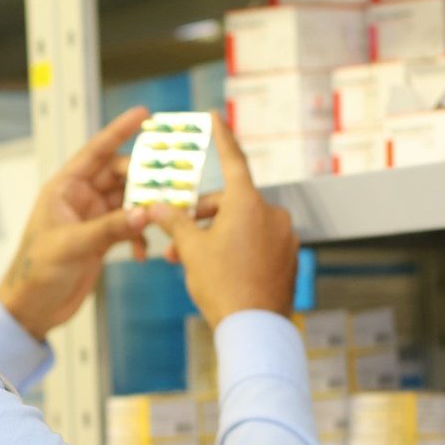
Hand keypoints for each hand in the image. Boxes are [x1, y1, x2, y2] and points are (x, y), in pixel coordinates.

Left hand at [0, 107, 152, 339]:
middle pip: (120, 175)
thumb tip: (146, 212)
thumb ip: (110, 228)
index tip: (145, 114)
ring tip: (164, 218)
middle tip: (172, 182)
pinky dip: (140, 234)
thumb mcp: (72, 246)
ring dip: (146, 209)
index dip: (119, 130)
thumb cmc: (37, 271)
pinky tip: (144, 252)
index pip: (96, 151)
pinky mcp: (101, 239)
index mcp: (64, 188)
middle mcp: (80, 198)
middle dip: (146, 178)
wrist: (32, 307)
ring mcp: (92, 218)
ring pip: (129, 201)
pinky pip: (129, 226)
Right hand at [146, 113, 297, 326]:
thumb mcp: (190, 249)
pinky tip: (218, 270)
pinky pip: (257, 243)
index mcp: (248, 203)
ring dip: (214, 235)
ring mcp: (284, 237)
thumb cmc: (223, 285)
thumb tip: (156, 207)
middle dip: (200, 216)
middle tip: (175, 236)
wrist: (254, 328)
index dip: (221, 137)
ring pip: (242, 225)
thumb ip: (173, 222)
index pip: (232, 159)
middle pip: (230, 201)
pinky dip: (235, 248)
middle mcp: (271, 214)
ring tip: (189, 261)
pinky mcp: (288, 257)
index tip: (215, 116)